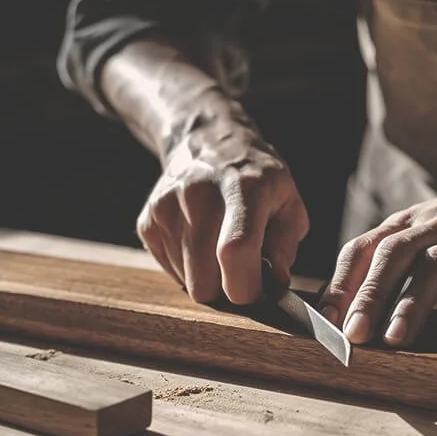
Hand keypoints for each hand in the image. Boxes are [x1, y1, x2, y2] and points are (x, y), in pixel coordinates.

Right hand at [136, 104, 308, 304]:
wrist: (208, 142)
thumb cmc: (257, 180)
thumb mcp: (288, 202)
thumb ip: (286, 245)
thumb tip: (273, 284)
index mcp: (244, 188)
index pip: (235, 250)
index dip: (247, 287)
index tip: (257, 293)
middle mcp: (199, 193)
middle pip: (204, 280)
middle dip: (227, 290)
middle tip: (241, 271)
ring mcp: (166, 206)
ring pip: (187, 281)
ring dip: (208, 277)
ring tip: (220, 247)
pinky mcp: (147, 220)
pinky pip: (170, 271)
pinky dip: (188, 268)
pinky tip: (201, 243)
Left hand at [318, 170, 436, 345]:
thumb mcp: (419, 233)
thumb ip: (382, 263)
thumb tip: (335, 309)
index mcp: (409, 225)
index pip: (365, 248)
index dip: (342, 282)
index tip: (324, 320)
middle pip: (395, 253)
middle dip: (370, 293)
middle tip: (353, 334)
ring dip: (414, 301)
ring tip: (396, 338)